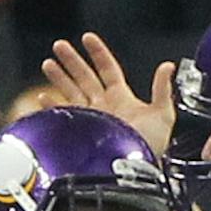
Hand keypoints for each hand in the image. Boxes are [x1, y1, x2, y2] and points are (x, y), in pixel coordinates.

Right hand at [41, 32, 174, 153]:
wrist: (135, 171)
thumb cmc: (150, 147)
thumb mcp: (162, 115)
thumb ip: (162, 89)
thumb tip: (167, 66)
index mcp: (121, 98)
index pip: (107, 68)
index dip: (97, 52)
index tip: (87, 38)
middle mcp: (104, 106)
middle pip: (84, 76)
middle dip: (71, 60)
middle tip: (59, 45)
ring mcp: (91, 119)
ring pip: (71, 92)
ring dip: (59, 78)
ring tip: (48, 64)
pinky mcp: (81, 133)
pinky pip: (64, 116)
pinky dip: (52, 108)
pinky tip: (43, 99)